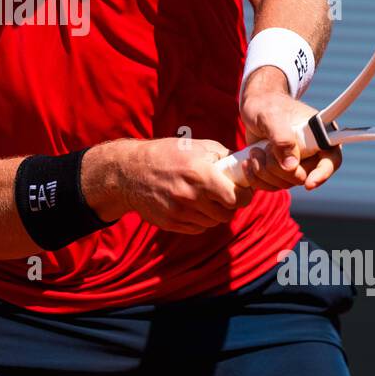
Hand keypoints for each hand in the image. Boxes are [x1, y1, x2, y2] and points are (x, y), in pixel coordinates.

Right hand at [86, 138, 252, 234]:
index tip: (242, 191)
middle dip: (229, 205)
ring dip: (215, 213)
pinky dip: (201, 220)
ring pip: (213, 223)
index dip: (243, 195)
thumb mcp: (196, 146)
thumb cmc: (166, 154)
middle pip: (226, 214)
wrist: (130, 172)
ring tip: (207, 199)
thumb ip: (223, 156)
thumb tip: (244, 166)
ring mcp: (179, 212)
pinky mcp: (171, 223)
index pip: (236, 197)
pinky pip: (198, 229)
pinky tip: (194, 206)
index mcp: (199, 174)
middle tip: (224, 195)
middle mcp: (190, 196)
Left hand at [237, 67, 341, 192]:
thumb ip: (282, 138)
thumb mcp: (271, 116)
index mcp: (320, 136)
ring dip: (264, 171)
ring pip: (285, 184)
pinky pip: (272, 186)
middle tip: (263, 149)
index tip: (309, 184)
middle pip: (302, 177)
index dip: (323, 174)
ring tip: (254, 152)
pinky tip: (247, 162)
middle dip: (278, 167)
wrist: (254, 107)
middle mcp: (312, 153)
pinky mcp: (281, 172)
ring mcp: (296, 165)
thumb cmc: (266, 105)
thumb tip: (291, 166)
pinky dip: (256, 177)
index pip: (331, 160)